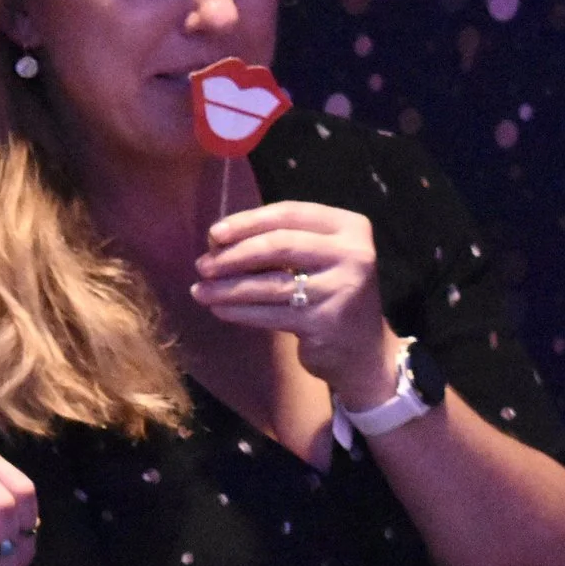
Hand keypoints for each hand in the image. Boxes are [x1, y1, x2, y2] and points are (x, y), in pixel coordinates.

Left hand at [191, 199, 400, 404]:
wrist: (363, 351)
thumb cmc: (329, 293)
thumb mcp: (315, 258)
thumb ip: (278, 241)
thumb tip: (217, 241)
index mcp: (349, 227)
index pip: (289, 213)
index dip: (247, 221)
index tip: (214, 234)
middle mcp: (353, 254)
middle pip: (279, 244)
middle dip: (234, 254)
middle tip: (202, 265)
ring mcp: (341, 289)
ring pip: (271, 283)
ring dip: (228, 287)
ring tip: (201, 290)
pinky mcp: (325, 323)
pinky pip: (271, 313)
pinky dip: (240, 311)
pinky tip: (219, 310)